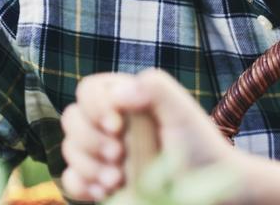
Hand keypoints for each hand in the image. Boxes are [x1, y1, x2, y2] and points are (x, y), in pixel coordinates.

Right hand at [61, 69, 236, 201]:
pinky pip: (70, 179)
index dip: (94, 106)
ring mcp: (102, 152)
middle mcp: (110, 122)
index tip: (117, 126)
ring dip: (88, 165)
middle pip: (71, 119)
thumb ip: (155, 88)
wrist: (210, 188)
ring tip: (118, 179)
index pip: (89, 89)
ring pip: (69, 149)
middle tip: (119, 155)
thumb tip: (119, 93)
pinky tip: (104, 191)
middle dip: (90, 140)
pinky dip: (81, 185)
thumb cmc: (198, 145)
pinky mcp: (99, 179)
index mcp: (127, 99)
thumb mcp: (182, 111)